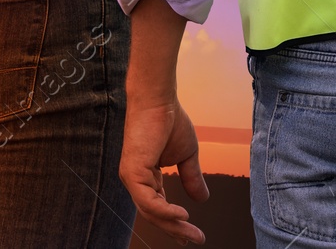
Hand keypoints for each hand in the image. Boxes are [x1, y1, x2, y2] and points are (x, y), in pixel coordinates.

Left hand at [120, 95, 208, 243]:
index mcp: (147, 178)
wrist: (160, 100)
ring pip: (151, 211)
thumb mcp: (187, 155)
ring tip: (191, 232)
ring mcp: (132, 178)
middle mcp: (136, 181)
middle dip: (176, 230)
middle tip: (196, 240)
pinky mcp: (132, 173)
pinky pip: (148, 201)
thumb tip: (203, 200)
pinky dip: (165, 211)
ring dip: (172, 224)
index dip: (177, 222)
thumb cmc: (170, 121)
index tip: (194, 234)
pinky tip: (182, 215)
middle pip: (155, 214)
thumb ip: (191, 177)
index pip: (160, 207)